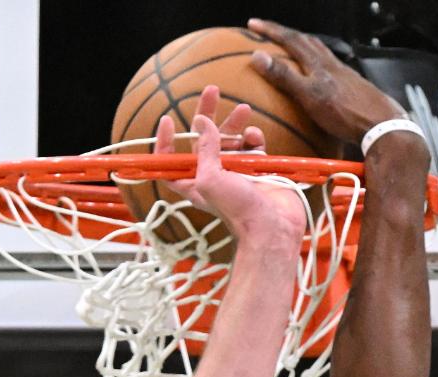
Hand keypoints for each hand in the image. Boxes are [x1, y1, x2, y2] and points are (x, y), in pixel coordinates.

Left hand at [156, 87, 303, 242]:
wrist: (272, 225)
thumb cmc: (237, 209)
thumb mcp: (210, 177)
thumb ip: (205, 148)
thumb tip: (200, 120)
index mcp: (193, 182)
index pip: (171, 161)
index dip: (165, 142)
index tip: (168, 120)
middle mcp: (212, 174)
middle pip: (203, 139)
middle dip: (207, 114)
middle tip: (212, 90)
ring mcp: (236, 170)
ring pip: (231, 138)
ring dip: (235, 122)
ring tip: (244, 110)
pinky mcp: (257, 167)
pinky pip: (253, 145)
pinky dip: (254, 137)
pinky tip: (256, 137)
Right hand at [247, 18, 411, 149]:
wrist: (381, 125)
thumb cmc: (345, 113)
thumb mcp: (309, 95)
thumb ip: (284, 77)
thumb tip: (257, 56)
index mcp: (319, 64)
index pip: (291, 39)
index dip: (271, 31)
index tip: (253, 24)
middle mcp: (331, 63)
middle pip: (306, 40)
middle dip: (285, 33)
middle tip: (269, 31)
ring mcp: (343, 74)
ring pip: (320, 51)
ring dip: (303, 44)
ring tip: (292, 45)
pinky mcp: (351, 86)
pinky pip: (328, 65)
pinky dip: (316, 62)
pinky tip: (317, 73)